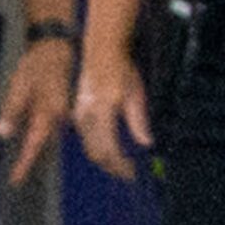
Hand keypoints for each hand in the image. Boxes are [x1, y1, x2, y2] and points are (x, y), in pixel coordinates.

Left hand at [0, 40, 73, 186]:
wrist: (56, 48)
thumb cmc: (37, 64)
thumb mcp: (19, 85)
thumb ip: (11, 110)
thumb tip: (1, 133)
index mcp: (49, 113)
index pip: (34, 144)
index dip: (24, 163)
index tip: (15, 180)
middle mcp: (60, 118)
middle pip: (43, 145)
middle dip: (30, 161)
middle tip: (16, 178)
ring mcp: (64, 115)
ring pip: (47, 138)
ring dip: (36, 149)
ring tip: (22, 164)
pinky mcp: (63, 111)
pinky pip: (51, 129)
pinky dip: (41, 136)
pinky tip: (33, 140)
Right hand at [73, 51, 153, 179]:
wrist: (101, 51)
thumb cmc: (121, 69)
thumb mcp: (135, 93)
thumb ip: (139, 121)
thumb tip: (146, 144)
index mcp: (103, 109)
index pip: (109, 148)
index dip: (120, 165)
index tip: (132, 172)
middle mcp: (87, 114)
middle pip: (96, 153)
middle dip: (112, 167)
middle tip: (128, 173)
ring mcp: (79, 113)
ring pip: (89, 147)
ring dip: (105, 160)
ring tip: (121, 165)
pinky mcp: (78, 112)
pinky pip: (85, 138)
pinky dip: (98, 149)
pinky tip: (111, 150)